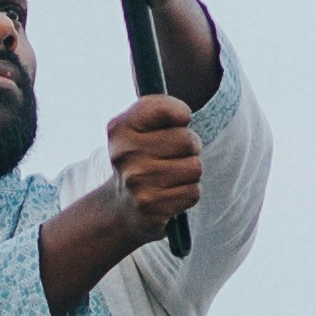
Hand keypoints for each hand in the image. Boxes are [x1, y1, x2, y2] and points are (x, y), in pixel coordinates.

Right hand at [102, 94, 202, 235]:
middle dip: (190, 147)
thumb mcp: (139, 126)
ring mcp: (137, 182)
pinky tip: (171, 192)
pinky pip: (194, 192)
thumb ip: (160, 108)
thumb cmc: (141, 156)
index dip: (180, 114)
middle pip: (187, 140)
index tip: (177, 122)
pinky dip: (188, 192)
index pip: (163, 109)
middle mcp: (125, 154)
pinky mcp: (151, 207)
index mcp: (120, 129)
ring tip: (172, 175)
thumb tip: (184, 116)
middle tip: (175, 154)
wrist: (121, 205)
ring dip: (190, 171)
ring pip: (194, 167)